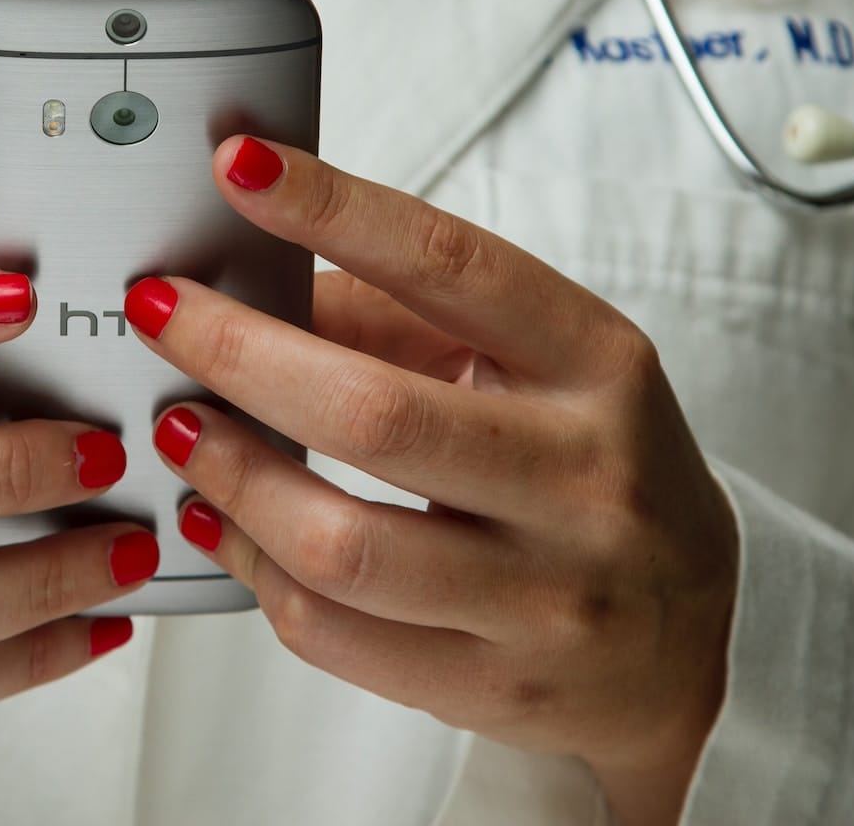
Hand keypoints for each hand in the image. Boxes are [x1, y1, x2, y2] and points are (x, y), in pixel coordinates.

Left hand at [124, 139, 737, 825]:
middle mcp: (584, 479)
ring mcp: (544, 598)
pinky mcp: (493, 687)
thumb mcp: (537, 368)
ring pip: (339, 545)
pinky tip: (218, 520)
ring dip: (230, 476)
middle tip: (160, 314)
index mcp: (598, 364)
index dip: (335, 210)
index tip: (239, 167)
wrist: (693, 642)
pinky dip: (251, 568)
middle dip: (237, 353)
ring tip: (177, 427)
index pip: (453, 267)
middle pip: (373, 414)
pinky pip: (333, 634)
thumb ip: (400, 317)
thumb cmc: (589, 469)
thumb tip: (248, 280)